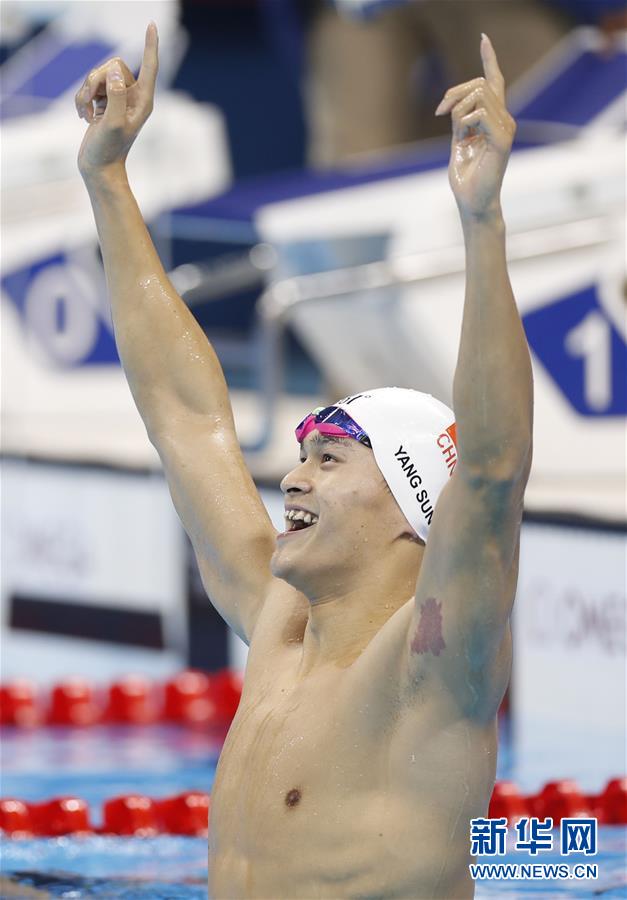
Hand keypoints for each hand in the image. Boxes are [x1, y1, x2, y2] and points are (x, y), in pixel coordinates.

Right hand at [76, 23, 158, 178]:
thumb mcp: (113, 124)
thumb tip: (115, 72)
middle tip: (92, 102)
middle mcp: (133, 97)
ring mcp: (118, 99)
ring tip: (86, 113)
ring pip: (98, 74)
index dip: (150, 46)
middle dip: (96, 79)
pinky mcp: (104, 102)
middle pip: (113, 66)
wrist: (98, 168)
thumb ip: (116, 96)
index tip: (151, 25)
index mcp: (143, 101)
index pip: (149, 67)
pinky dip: (81, 99)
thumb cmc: (108, 151)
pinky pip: (89, 86)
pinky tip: (83, 116)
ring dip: (86, 91)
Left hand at [435, 35, 514, 219]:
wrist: (472, 203)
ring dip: (459, 108)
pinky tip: (463, 138)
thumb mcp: (459, 141)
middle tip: (440, 110)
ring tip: (456, 132)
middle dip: (456, 91)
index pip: (494, 82)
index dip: (489, 59)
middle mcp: (504, 120)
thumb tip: (454, 103)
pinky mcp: (502, 140)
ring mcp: (506, 129)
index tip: (483, 38)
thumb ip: (460, 120)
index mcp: (494, 119)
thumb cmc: (466, 178)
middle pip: (481, 83)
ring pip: (480, 94)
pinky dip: (465, 121)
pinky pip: (481, 113)